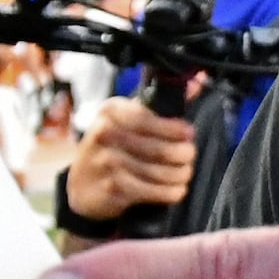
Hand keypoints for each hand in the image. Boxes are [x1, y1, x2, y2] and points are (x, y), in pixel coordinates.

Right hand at [64, 98, 199, 222]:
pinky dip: (169, 192)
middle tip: (189, 155)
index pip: (148, 119)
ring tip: (185, 173)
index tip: (189, 133)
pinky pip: (151, 191)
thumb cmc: (111, 147)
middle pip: (158, 148)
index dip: (173, 128)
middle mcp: (106, 135)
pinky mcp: (111, 188)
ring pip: (159, 172)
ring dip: (180, 174)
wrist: (82, 183)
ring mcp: (107, 163)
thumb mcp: (126, 119)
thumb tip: (195, 86)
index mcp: (111, 111)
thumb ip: (158, 106)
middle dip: (183, 154)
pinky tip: (176, 189)